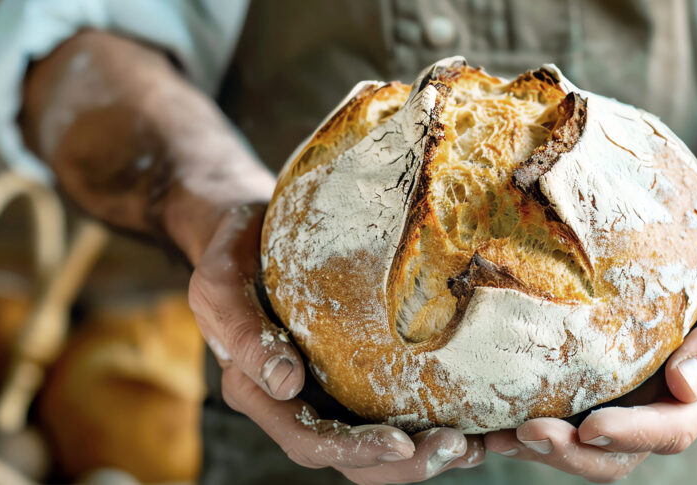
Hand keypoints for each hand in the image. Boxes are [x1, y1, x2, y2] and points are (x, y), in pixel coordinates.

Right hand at [188, 203, 483, 483]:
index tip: (401, 445)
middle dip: (407, 464)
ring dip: (427, 452)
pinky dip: (433, 418)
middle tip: (459, 448)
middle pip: (354, 458)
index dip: (356, 450)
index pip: (310, 441)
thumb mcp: (219, 284)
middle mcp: (299, 403)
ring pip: (381, 442)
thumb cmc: (232, 251)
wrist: (250, 227)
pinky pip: (396, 405)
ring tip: (477, 446)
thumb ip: (242, 334)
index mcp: (260, 394)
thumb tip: (285, 384)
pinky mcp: (359, 371)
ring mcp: (332, 390)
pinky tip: (473, 416)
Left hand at [484, 196, 696, 482]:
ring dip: (544, 444)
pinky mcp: (606, 367)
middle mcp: (667, 399)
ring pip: (587, 436)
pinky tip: (494, 411)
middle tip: (522, 435)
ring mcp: (633, 387)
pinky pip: (570, 399)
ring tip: (495, 436)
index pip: (671, 428)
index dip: (631, 435)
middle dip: (571, 452)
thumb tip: (686, 387)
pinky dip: (535, 410)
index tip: (592, 428)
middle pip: (618, 449)